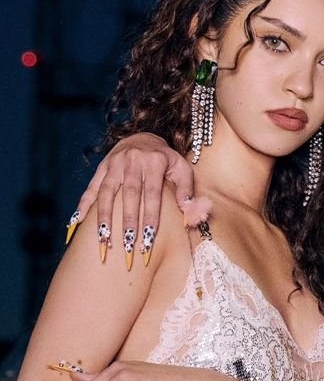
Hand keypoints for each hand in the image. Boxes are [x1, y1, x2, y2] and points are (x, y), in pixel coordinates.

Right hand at [70, 134, 192, 269]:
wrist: (143, 137)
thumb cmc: (166, 159)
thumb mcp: (182, 168)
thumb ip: (186, 188)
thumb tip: (187, 209)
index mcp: (154, 162)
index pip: (152, 194)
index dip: (149, 216)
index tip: (149, 237)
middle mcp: (132, 161)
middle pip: (129, 195)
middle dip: (127, 220)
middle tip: (127, 243)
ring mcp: (114, 164)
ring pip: (106, 192)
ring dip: (104, 216)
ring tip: (103, 238)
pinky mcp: (101, 167)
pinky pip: (91, 187)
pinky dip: (84, 204)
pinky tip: (78, 221)